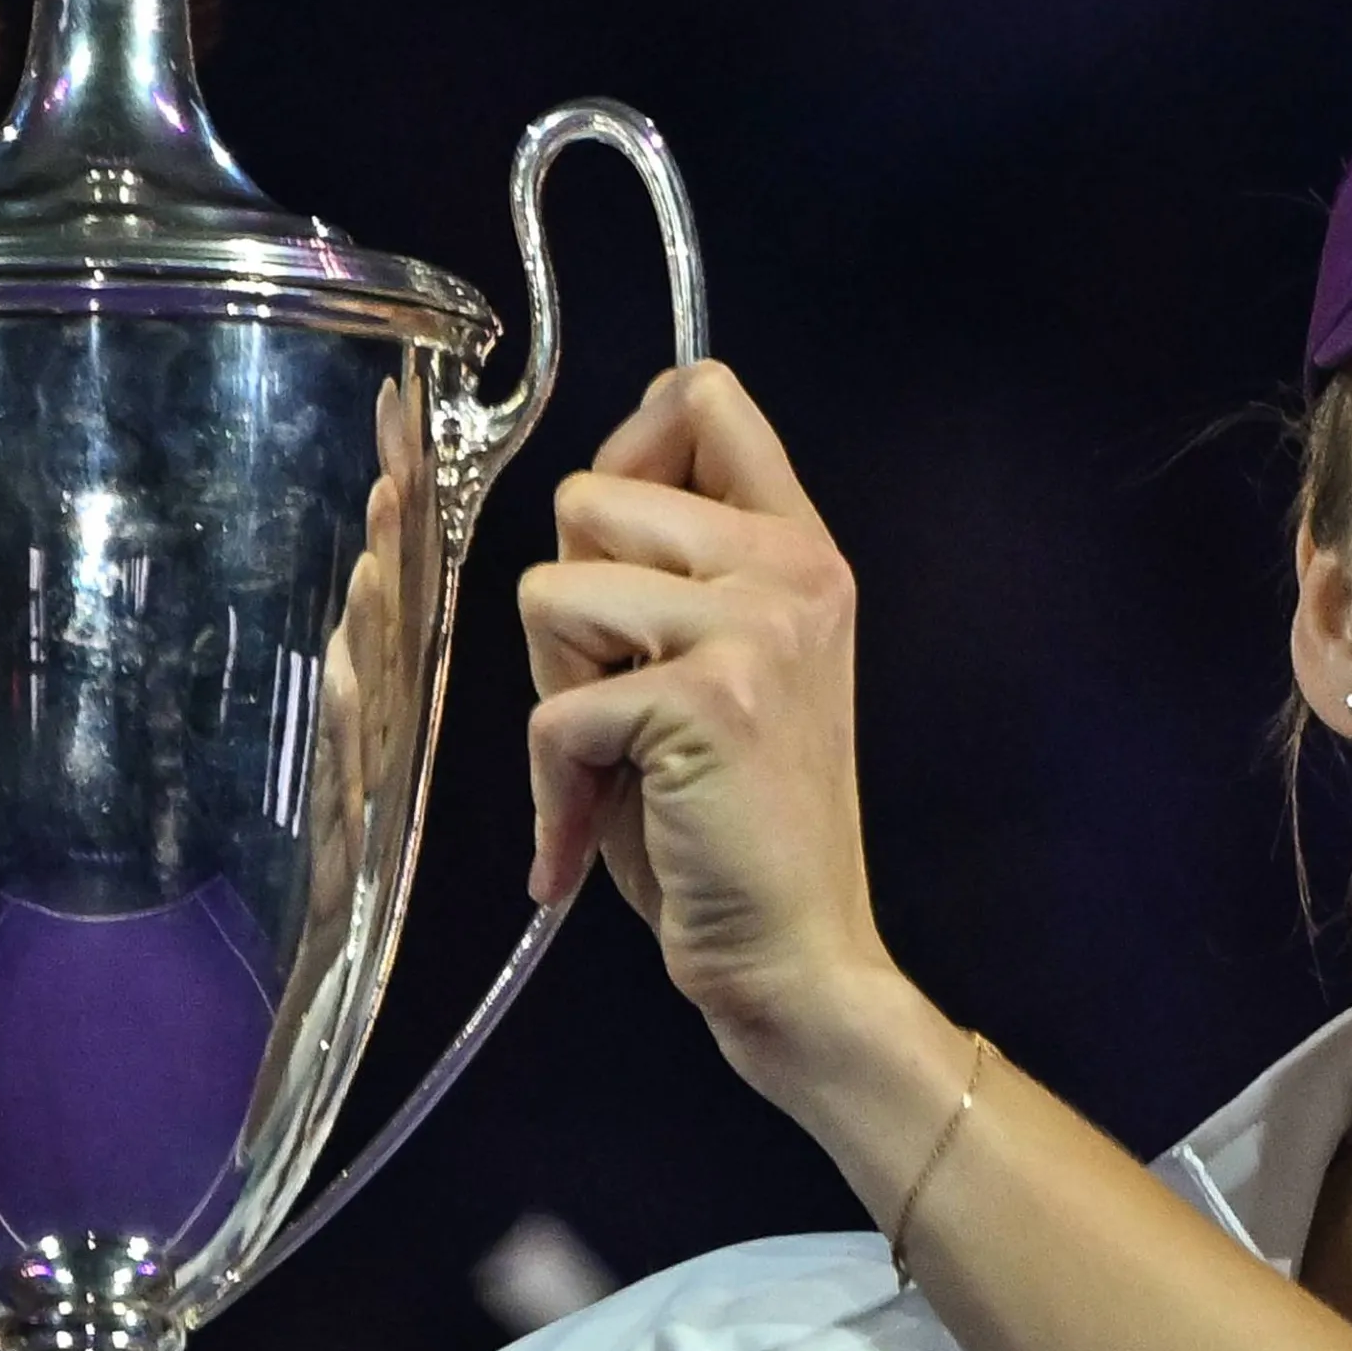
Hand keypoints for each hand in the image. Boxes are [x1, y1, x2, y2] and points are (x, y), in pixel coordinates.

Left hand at [518, 361, 903, 1102]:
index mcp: (800, 547)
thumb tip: (585, 495)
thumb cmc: (734, 827)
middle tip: (619, 701)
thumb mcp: (722, 665)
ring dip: (555, 689)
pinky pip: (556, 707)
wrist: (796, 955)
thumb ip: (675, 570)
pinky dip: (552, 787)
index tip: (612, 545)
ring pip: (553, 592)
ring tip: (617, 759)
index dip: (626, 448)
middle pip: (587, 499)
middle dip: (568, 607)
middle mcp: (790, 566)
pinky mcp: (706, 697)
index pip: (704, 395)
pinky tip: (592, 834)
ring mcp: (755, 625)